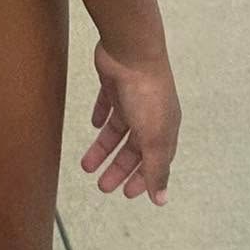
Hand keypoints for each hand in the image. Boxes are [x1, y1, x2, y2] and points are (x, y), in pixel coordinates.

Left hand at [81, 41, 180, 205]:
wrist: (130, 49)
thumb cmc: (147, 92)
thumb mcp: (154, 137)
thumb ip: (156, 168)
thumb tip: (161, 200)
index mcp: (164, 129)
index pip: (155, 160)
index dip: (142, 178)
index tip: (127, 194)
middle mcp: (150, 114)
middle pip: (133, 148)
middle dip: (119, 168)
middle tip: (102, 186)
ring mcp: (132, 98)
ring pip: (116, 130)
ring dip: (103, 148)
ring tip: (86, 165)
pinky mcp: (114, 84)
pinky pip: (106, 104)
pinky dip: (100, 116)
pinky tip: (94, 124)